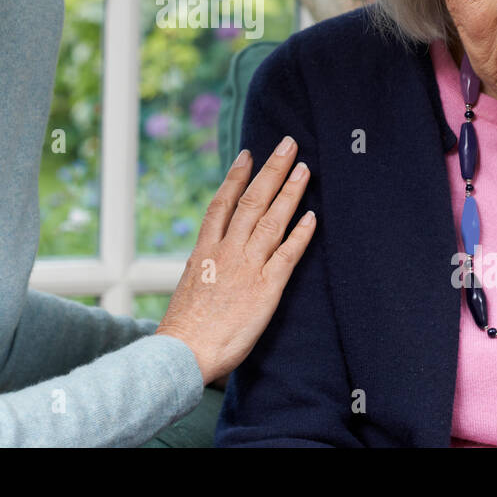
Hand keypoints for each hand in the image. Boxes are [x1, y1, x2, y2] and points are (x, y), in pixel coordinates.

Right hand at [155, 136, 316, 386]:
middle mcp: (227, 251)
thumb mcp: (187, 287)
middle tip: (288, 145)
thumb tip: (202, 256)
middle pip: (252, 201)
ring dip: (290, 192)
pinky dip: (300, 234)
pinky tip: (312, 216)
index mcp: (204, 250)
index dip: (236, 177)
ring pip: (272, 220)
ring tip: (305, 170)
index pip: (222, 203)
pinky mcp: (267, 288)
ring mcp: (248, 267)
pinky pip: (288, 254)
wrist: (185, 351)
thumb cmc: (184, 328)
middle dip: (272, 170)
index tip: (247, 155)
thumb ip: (200, 267)